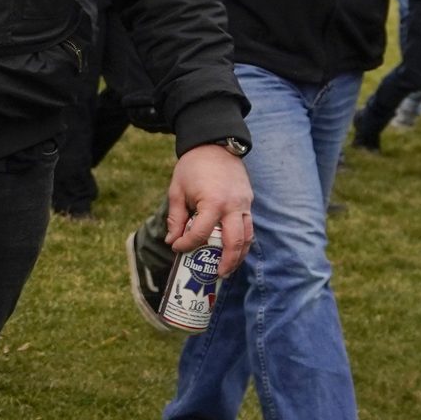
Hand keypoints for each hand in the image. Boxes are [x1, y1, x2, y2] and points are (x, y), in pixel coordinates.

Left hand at [166, 144, 253, 275]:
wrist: (215, 145)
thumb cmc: (192, 167)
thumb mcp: (177, 190)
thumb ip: (176, 217)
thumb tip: (172, 240)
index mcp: (212, 203)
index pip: (202, 233)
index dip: (187, 244)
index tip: (177, 248)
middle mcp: (233, 207)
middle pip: (235, 242)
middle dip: (227, 262)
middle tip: (217, 275)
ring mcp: (244, 205)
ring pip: (248, 237)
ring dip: (239, 255)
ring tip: (227, 268)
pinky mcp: (249, 202)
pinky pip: (249, 227)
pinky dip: (243, 241)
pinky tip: (233, 249)